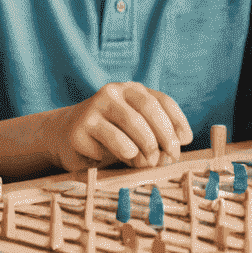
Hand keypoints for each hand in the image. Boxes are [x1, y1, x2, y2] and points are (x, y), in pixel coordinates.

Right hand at [47, 84, 193, 171]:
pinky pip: (109, 142)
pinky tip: (117, 159)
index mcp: (131, 90)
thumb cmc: (109, 136)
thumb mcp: (134, 132)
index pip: (161, 101)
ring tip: (148, 162)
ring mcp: (95, 107)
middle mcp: (113, 92)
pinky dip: (120, 154)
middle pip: (148, 108)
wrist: (66, 136)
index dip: (177, 120)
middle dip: (164, 134)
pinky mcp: (80, 127)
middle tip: (170, 157)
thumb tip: (171, 154)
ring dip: (145, 146)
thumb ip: (153, 138)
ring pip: (130, 123)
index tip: (186, 141)